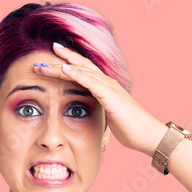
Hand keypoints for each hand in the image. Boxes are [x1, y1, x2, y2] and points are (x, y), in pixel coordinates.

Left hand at [35, 42, 165, 156]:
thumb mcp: (109, 118)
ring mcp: (109, 87)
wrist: (148, 135)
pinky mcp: (110, 96)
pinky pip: (90, 81)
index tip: (52, 61)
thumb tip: (89, 116)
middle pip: (81, 66)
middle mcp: (107, 83)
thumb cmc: (131, 129)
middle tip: (43, 56)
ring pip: (82, 71)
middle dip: (62, 59)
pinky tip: (64, 69)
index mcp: (106, 88)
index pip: (84, 71)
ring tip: (46, 62)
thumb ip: (99, 111)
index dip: (68, 64)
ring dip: (62, 65)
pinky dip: (76, 74)